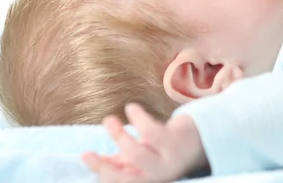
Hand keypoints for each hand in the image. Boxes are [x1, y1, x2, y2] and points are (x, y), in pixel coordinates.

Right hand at [82, 104, 206, 182]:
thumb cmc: (162, 150)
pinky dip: (139, 118)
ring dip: (119, 136)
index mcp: (144, 180)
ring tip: (109, 119)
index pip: (118, 181)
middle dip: (105, 161)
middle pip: (125, 176)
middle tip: (91, 145)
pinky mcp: (174, 143)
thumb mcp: (140, 159)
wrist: (197, 139)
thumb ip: (119, 161)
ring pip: (137, 155)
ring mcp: (166, 162)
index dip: (100, 170)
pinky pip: (152, 132)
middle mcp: (156, 176)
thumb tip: (91, 160)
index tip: (84, 154)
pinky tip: (131, 107)